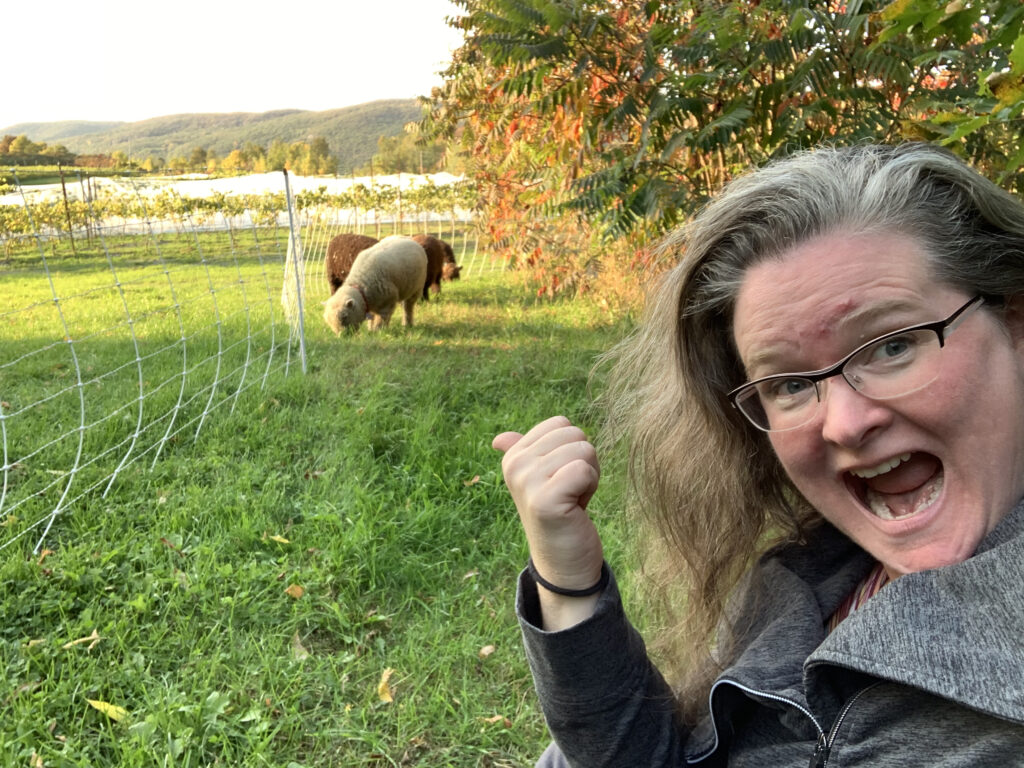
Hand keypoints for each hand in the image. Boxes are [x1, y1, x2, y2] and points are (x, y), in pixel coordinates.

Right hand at [492, 415, 603, 592]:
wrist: (564, 562)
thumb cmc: (560, 515)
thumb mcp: (542, 480)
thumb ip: (526, 454)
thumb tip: (499, 438)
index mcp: (513, 456)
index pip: (561, 424)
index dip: (572, 449)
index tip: (563, 478)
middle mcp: (515, 465)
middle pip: (575, 435)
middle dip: (584, 462)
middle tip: (570, 492)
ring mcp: (527, 481)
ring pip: (584, 450)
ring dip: (589, 476)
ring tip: (573, 500)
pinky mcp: (545, 500)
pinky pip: (585, 470)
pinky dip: (590, 488)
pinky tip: (577, 508)